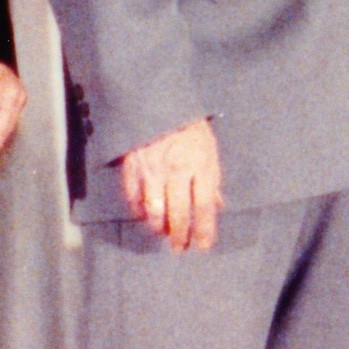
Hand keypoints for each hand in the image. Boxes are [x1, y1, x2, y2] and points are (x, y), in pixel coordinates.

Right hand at [118, 117, 221, 251]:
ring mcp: (152, 170)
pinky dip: (138, 212)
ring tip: (163, 234)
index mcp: (201, 165)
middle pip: (179, 214)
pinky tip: (145, 216)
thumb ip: (212, 179)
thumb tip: (217, 206)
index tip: (203, 246)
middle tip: (180, 248)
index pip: (204, 207)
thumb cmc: (188, 127)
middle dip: (181, 236)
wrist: (157, 100)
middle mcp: (177, 170)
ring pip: (154, 212)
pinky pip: (133, 198)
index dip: (204, 231)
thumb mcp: (209, 149)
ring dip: (159, 228)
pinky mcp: (132, 167)